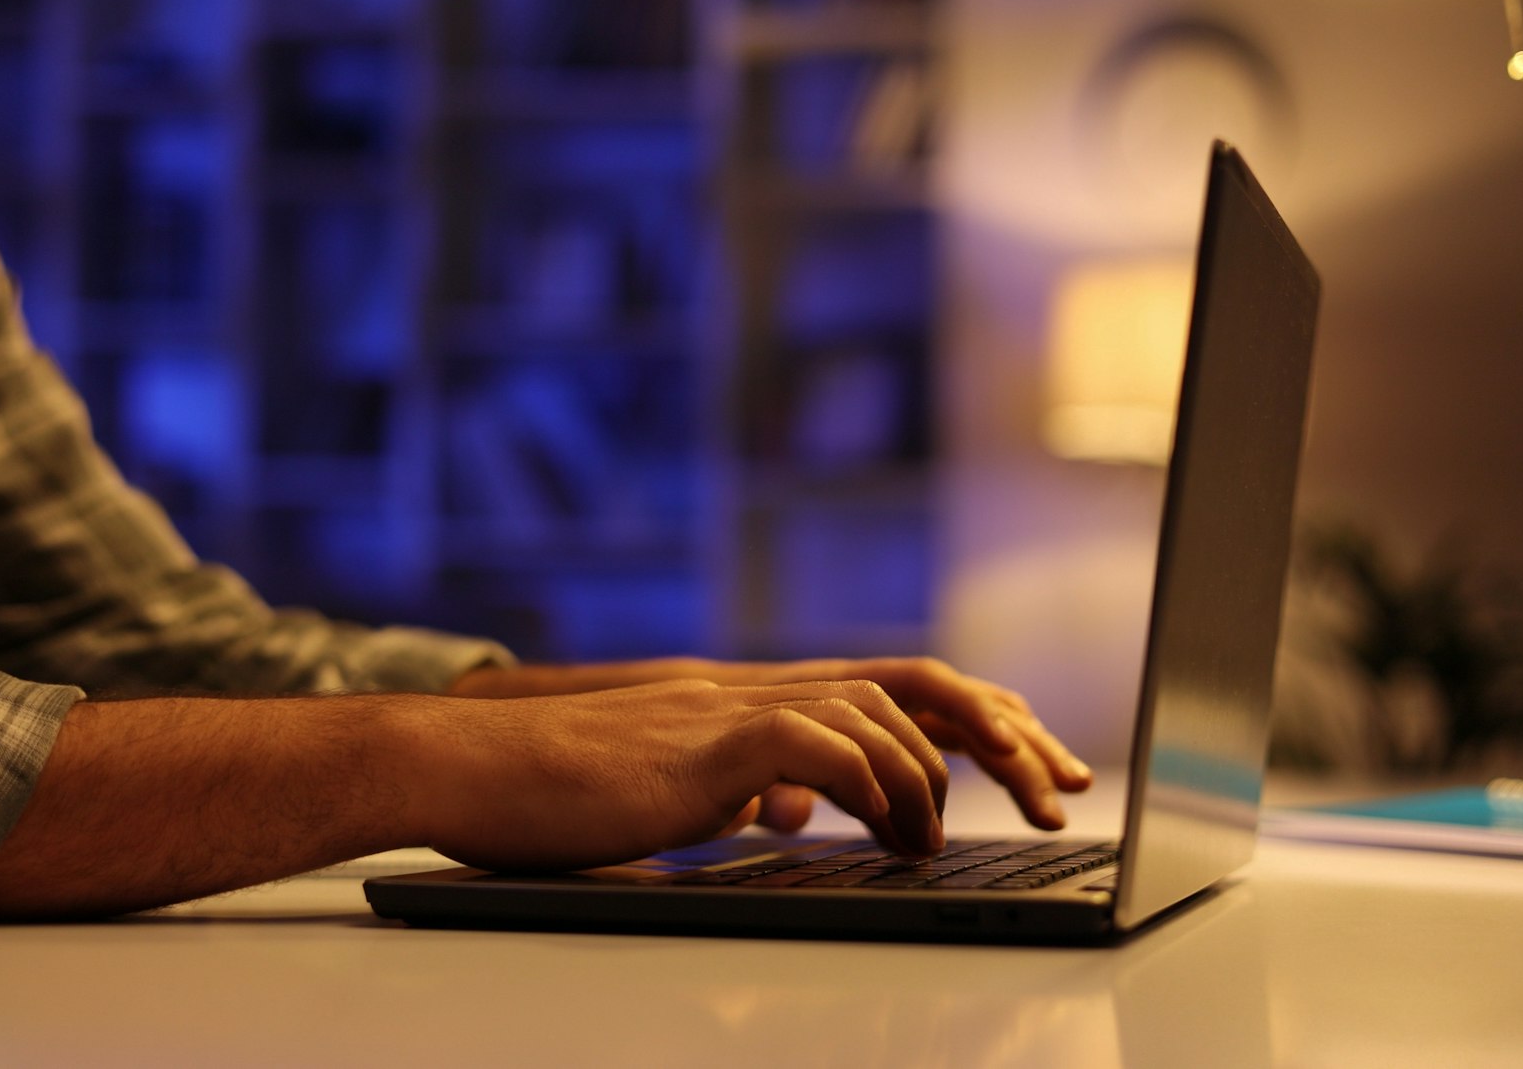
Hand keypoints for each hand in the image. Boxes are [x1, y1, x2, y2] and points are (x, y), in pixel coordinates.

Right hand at [452, 656, 1090, 830]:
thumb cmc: (554, 791)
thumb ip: (737, 786)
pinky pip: (815, 745)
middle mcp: (755, 689)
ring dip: (931, 774)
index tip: (1033, 760)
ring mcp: (730, 708)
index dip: (971, 717)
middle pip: (910, 682)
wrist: (469, 768)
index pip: (889, 686)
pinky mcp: (704, 743)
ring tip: (940, 841)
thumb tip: (786, 808)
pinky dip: (866, 782)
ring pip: (876, 708)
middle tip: (1053, 789)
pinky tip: (882, 827)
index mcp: (754, 701)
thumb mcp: (672, 793)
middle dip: (997, 732)